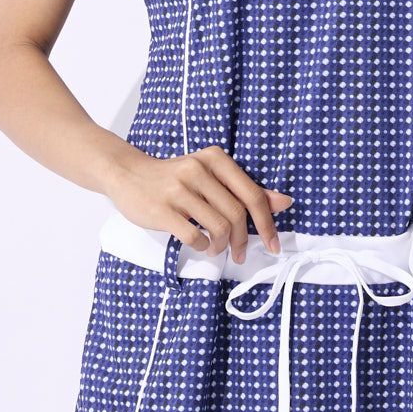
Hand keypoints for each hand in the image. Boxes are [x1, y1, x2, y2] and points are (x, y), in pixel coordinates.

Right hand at [104, 143, 292, 261]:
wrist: (128, 173)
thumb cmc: (175, 178)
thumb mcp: (212, 176)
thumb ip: (246, 189)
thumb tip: (284, 202)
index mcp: (215, 159)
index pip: (253, 195)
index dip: (267, 224)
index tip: (272, 244)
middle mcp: (198, 170)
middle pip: (237, 214)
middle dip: (243, 240)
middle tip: (240, 252)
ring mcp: (178, 189)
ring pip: (218, 227)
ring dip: (221, 245)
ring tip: (216, 247)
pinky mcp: (162, 209)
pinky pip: (194, 236)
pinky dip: (202, 246)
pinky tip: (199, 244)